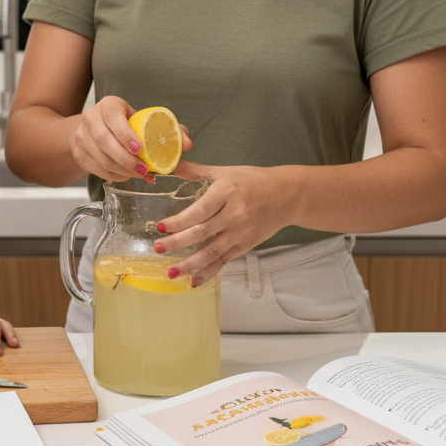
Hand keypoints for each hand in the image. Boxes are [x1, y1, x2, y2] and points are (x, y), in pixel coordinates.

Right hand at [69, 95, 192, 181]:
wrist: (94, 129)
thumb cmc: (126, 124)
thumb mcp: (144, 120)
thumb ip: (168, 129)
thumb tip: (187, 144)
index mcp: (108, 105)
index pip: (113, 117)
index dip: (125, 134)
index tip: (140, 149)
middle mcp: (90, 118)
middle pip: (104, 140)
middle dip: (126, 159)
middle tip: (144, 170)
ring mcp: (81, 136)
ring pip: (99, 158)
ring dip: (121, 170)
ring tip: (139, 175)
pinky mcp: (78, 153)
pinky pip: (96, 169)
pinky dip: (113, 176)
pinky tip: (127, 176)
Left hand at [152, 160, 294, 284]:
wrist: (287, 195)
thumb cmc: (254, 180)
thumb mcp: (225, 172)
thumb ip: (196, 171)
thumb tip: (171, 164)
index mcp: (227, 192)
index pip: (200, 210)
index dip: (180, 220)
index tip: (161, 226)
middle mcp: (234, 214)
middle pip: (202, 232)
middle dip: (178, 242)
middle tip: (158, 248)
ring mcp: (240, 232)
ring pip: (212, 251)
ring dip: (190, 264)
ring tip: (171, 271)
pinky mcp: (245, 245)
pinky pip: (224, 261)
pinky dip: (209, 272)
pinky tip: (193, 281)